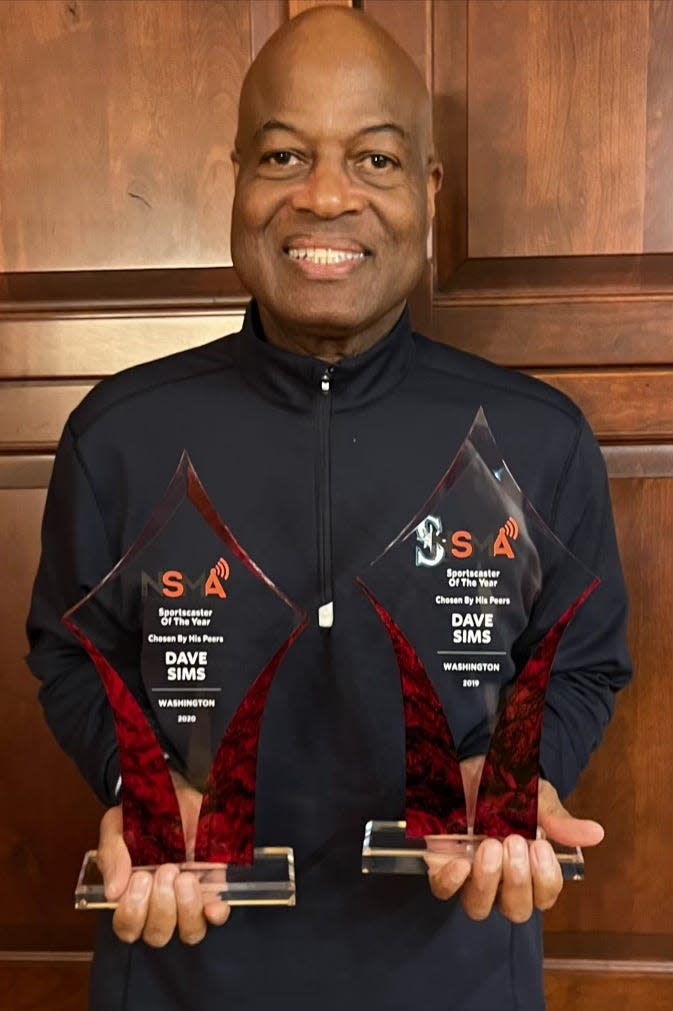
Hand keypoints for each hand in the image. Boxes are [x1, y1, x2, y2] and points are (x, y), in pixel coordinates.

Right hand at [97, 772, 230, 945]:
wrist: (167, 791)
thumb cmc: (138, 815)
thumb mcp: (116, 828)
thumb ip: (112, 856)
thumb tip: (113, 892)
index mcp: (132, 895)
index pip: (128, 928)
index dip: (133, 913)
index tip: (140, 878)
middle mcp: (160, 904)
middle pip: (158, 934)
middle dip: (161, 907)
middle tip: (165, 870)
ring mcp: (189, 898)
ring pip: (189, 931)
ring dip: (186, 909)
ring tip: (185, 876)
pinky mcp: (214, 884)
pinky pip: (217, 913)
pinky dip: (216, 912)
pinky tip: (213, 903)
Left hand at [428, 760, 603, 922]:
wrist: (474, 767)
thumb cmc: (510, 790)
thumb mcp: (538, 800)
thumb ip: (560, 822)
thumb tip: (596, 834)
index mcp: (530, 869)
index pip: (544, 898)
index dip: (545, 880)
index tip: (539, 845)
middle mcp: (501, 882)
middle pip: (516, 910)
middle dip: (517, 880)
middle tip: (514, 841)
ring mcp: (470, 877)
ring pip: (478, 908)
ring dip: (487, 881)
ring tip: (489, 846)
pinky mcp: (441, 866)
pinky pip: (442, 890)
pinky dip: (451, 881)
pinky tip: (460, 862)